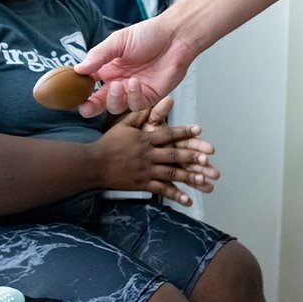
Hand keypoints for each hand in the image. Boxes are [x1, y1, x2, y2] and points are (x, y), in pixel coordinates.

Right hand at [75, 15, 197, 116]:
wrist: (176, 37)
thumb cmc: (149, 34)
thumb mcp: (119, 41)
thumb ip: (99, 55)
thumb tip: (78, 69)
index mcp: (108, 68)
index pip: (89, 83)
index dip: (80, 91)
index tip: (74, 93)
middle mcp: (118, 81)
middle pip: (99, 102)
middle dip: (91, 107)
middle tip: (86, 107)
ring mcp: (133, 91)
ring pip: (116, 106)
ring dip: (114, 99)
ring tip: (118, 85)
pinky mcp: (149, 97)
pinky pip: (135, 105)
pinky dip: (132, 96)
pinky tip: (135, 83)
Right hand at [96, 106, 217, 206]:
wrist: (94, 164)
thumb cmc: (109, 142)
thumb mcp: (124, 124)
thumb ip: (139, 114)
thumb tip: (152, 102)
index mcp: (145, 139)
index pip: (168, 134)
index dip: (184, 132)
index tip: (199, 130)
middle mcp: (148, 154)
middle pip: (174, 155)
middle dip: (193, 156)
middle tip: (208, 158)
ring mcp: (146, 170)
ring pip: (171, 173)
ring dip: (189, 177)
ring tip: (204, 180)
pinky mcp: (142, 184)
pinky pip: (161, 190)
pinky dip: (175, 195)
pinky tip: (188, 199)